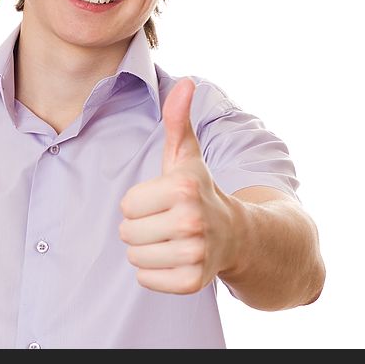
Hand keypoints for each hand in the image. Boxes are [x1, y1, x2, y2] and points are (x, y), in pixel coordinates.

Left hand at [118, 78, 239, 293]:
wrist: (237, 234)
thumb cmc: (199, 190)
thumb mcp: (186, 155)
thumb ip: (177, 119)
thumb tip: (185, 81)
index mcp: (183, 187)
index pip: (127, 205)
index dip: (141, 203)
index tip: (164, 201)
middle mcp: (192, 220)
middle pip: (128, 233)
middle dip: (141, 228)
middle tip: (167, 222)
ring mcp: (195, 253)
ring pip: (135, 258)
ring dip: (146, 251)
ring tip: (170, 239)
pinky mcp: (192, 282)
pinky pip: (146, 280)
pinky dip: (154, 273)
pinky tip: (175, 258)